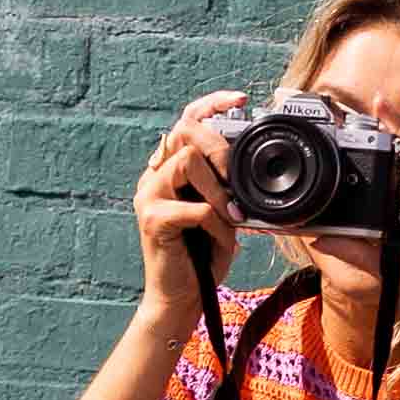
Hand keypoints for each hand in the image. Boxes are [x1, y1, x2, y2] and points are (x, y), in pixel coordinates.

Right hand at [134, 91, 242, 328]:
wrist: (180, 299)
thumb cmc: (202, 257)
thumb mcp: (221, 213)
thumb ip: (226, 185)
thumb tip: (251, 163)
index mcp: (168, 171)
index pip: (185, 121)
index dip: (211, 105)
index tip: (240, 100)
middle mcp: (153, 178)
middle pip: (183, 131)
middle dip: (218, 147)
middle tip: (236, 175)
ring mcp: (148, 197)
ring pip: (187, 162)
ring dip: (218, 189)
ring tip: (231, 215)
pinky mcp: (152, 221)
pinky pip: (195, 207)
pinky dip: (217, 223)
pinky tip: (221, 239)